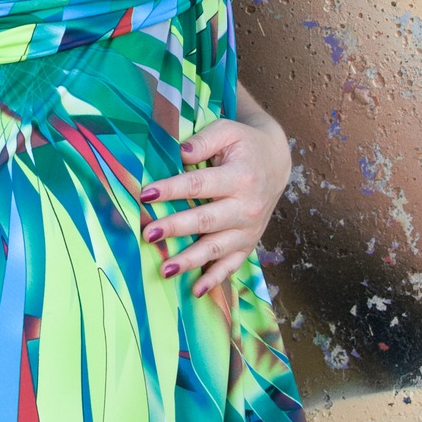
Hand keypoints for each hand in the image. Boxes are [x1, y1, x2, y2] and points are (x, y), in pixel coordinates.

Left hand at [138, 111, 290, 296]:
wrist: (276, 163)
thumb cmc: (244, 145)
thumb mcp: (228, 131)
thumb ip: (203, 140)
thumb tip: (180, 152)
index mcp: (241, 177)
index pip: (200, 185)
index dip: (172, 189)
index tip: (145, 194)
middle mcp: (247, 207)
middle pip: (206, 220)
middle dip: (175, 228)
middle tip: (148, 233)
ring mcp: (249, 229)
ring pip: (216, 249)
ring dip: (190, 261)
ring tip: (164, 269)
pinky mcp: (249, 243)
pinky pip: (232, 265)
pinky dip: (215, 279)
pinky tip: (195, 291)